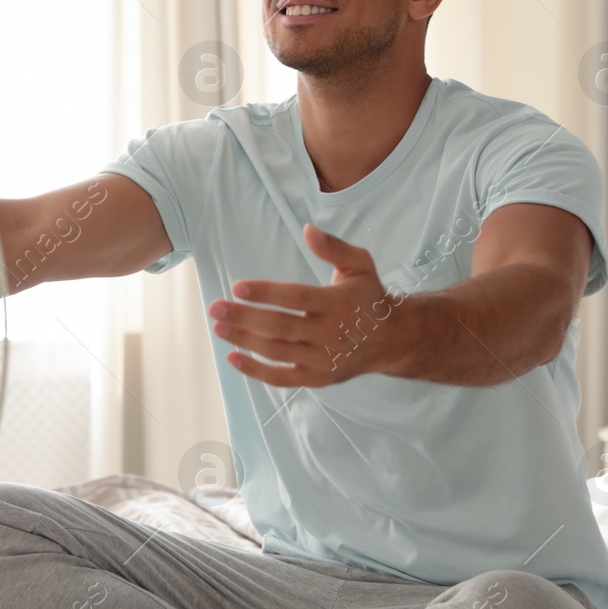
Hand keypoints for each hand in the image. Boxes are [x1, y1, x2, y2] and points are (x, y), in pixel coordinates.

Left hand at [208, 224, 406, 386]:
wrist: (393, 340)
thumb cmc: (368, 298)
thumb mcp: (360, 266)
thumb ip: (334, 248)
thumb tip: (307, 229)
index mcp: (338, 303)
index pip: (296, 297)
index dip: (265, 293)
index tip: (237, 287)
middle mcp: (330, 333)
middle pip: (280, 327)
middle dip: (244, 317)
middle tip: (215, 308)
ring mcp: (324, 359)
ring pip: (277, 352)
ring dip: (244, 340)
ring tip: (218, 327)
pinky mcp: (319, 378)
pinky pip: (283, 378)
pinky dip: (256, 371)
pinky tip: (233, 357)